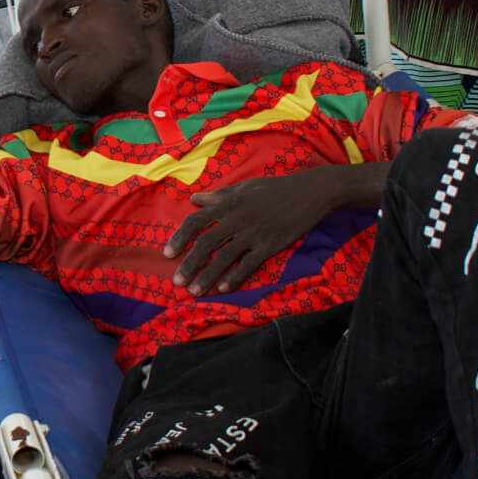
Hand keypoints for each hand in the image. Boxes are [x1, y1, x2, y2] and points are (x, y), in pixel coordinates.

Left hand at [164, 172, 342, 294]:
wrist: (309, 192)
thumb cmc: (273, 189)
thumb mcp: (242, 187)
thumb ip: (217, 196)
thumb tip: (194, 199)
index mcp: (228, 204)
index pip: (196, 221)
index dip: (180, 238)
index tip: (167, 254)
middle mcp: (237, 219)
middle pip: (207, 243)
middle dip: (190, 263)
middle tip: (176, 281)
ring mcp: (253, 233)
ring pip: (225, 257)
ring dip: (208, 275)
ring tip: (195, 291)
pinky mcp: (270, 244)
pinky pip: (249, 264)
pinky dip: (236, 277)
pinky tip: (223, 289)